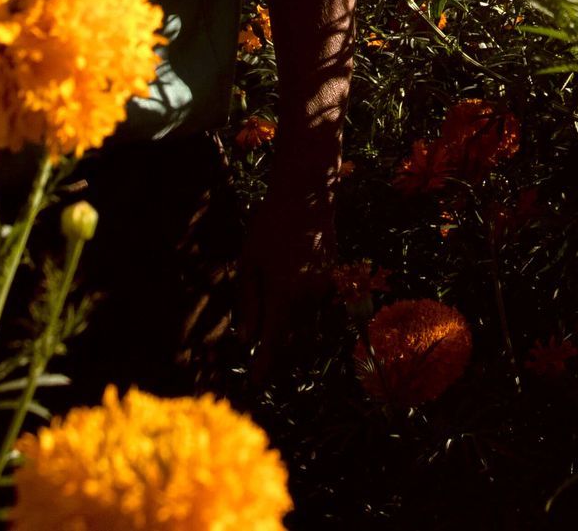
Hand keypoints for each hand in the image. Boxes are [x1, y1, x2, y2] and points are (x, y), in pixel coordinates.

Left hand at [236, 179, 334, 382]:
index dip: (265, 366)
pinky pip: (320, 314)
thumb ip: (247, 302)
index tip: (254, 382)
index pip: (275, 343)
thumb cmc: (269, 224)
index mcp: (284, 294)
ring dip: (295, 347)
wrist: (307, 196)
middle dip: (280, 362)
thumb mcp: (249, 261)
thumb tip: (245, 339)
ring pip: (312, 332)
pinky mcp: (333, 280)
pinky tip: (293, 324)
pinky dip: (307, 327)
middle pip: (296, 345)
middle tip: (263, 370)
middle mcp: (309, 298)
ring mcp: (325, 289)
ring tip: (276, 351)